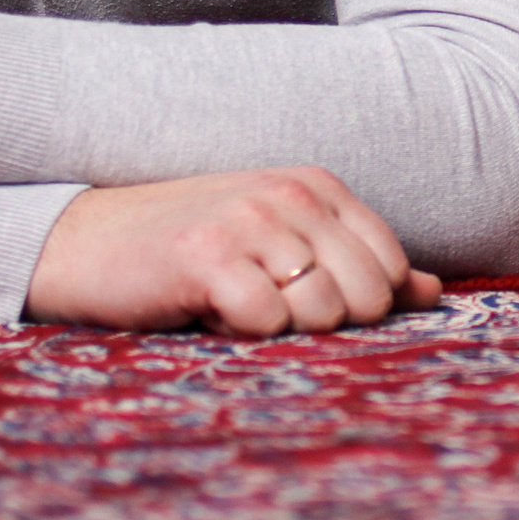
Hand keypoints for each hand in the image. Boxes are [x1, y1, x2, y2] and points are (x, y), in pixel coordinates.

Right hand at [25, 167, 441, 334]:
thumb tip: (432, 291)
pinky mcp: (207, 258)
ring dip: (277, 329)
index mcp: (318, 186)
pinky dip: (238, 334)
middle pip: (366, 298)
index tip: (303, 299)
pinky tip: (205, 309)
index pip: (391, 269)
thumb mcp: (285, 243)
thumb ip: (362, 263)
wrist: (86, 242)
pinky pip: (266, 323)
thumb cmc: (193, 248)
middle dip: (322, 322)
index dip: (357, 305)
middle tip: (265, 304)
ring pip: (322, 313)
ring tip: (233, 302)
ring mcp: (250, 222)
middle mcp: (290, 195)